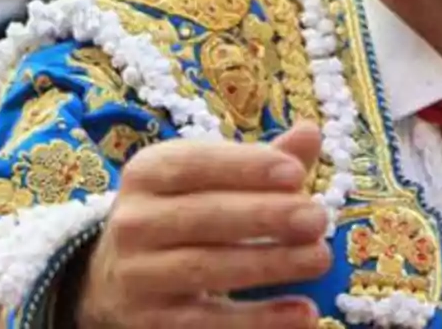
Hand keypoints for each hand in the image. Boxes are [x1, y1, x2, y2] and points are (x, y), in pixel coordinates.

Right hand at [76, 121, 330, 327]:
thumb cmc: (184, 212)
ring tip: (320, 257)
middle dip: (265, 216)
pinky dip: (258, 319)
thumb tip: (310, 132)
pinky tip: (304, 312)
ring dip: (269, 264)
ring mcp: (138, 274)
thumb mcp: (211, 178)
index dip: (245, 167)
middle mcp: (134, 221)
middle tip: (317, 218)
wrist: (122, 276)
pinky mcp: (152, 321)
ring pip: (206, 268)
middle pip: (203, 216)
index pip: (195, 164)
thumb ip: (261, 160)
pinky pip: (208, 322)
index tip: (296, 173)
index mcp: (148, 172)